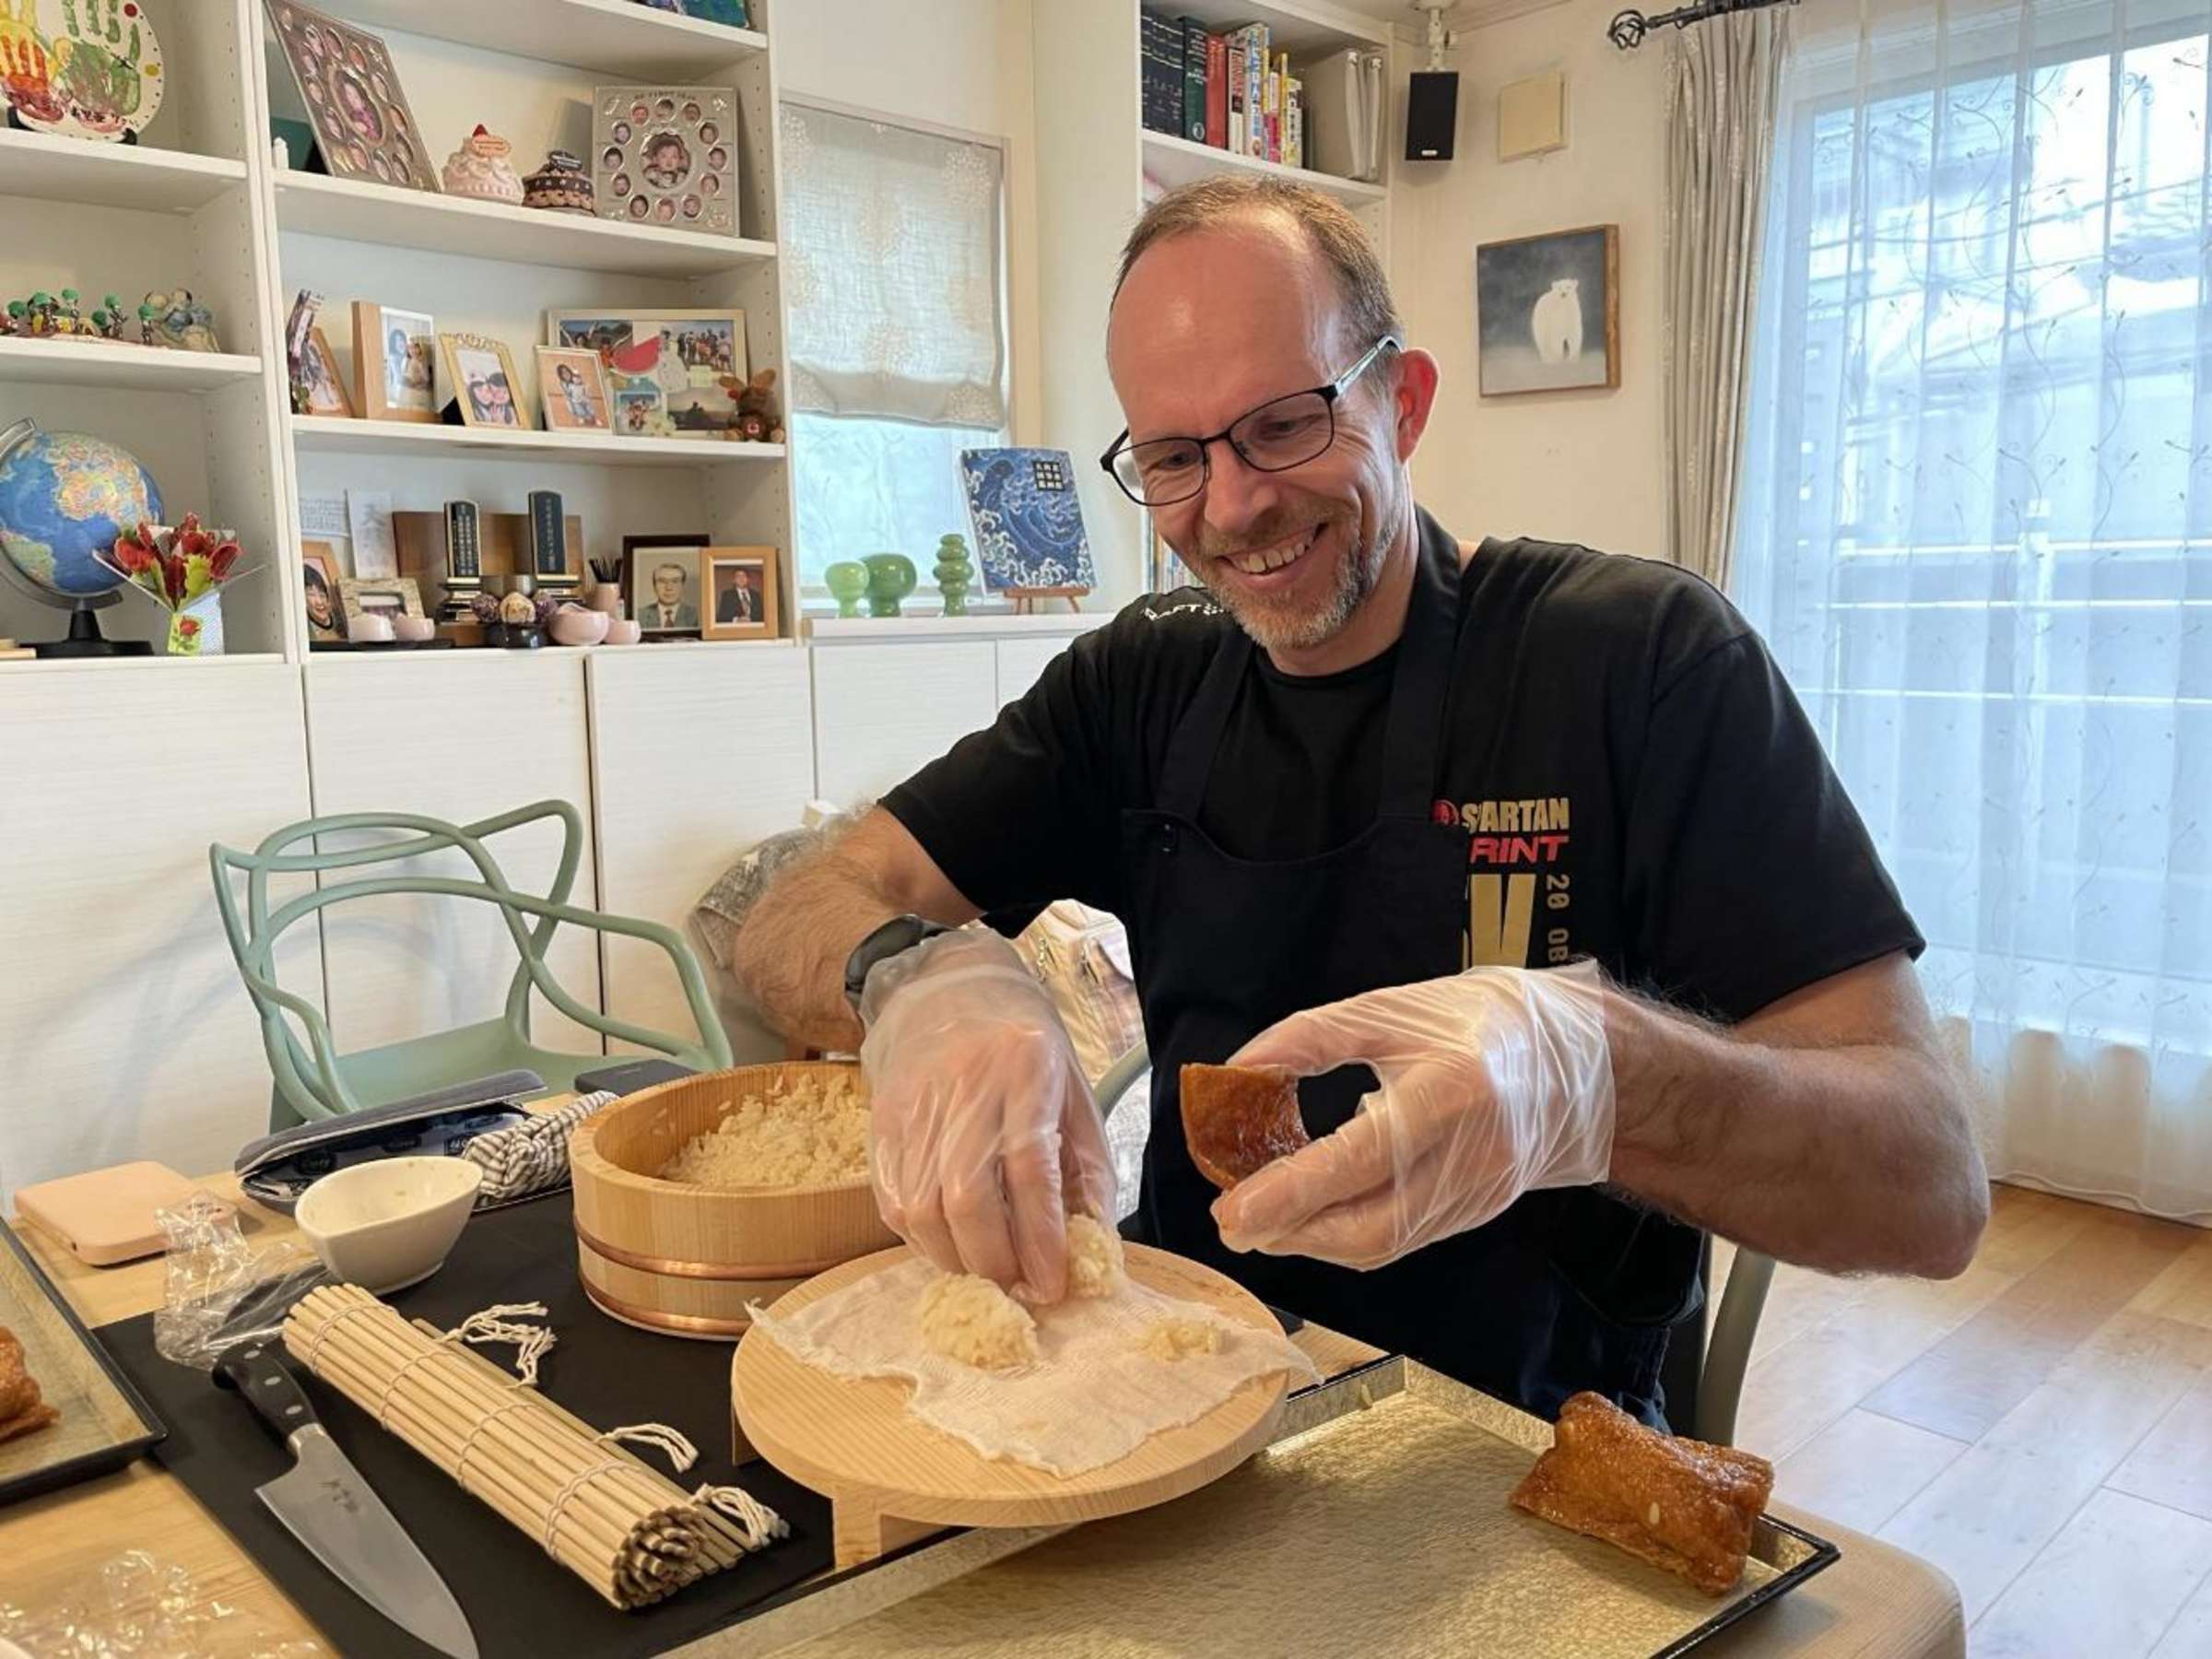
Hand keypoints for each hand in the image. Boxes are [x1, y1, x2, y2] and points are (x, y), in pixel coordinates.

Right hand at [859, 928, 1116, 1301]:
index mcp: (1025, 1067)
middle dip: (995, 1261)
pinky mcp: (881, 1124)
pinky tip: (951, 1247)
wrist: (945, 987)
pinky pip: (893, 1201)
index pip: (1029, 1167)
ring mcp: (914, 1105)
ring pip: (922, 1207)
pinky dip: (922, 1241)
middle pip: (967, 1196)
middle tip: (1020, 1289)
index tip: (1054, 1284)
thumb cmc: (1023, 1047)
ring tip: (989, 1273)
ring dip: (957, 1260)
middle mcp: (964, 1085)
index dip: (1040, 1236)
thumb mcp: (1073, 1093)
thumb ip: (1087, 1171)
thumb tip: (1093, 1250)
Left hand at [1209, 963, 1615, 1269]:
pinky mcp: (1478, 1213)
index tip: (1233, 1209)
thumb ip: (1310, 1037)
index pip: (1358, 1160)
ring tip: (1262, 1221)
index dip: (1291, 1192)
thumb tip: (1237, 1070)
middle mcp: (1469, 1156)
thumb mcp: (1391, 1009)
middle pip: (1369, 1226)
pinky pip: (1402, 1237)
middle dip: (1292, 1234)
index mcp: (1449, 1092)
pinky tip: (1314, 1216)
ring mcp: (1478, 1194)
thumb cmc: (1477, 1022)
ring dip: (1314, 1241)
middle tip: (1232, 1221)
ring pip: (1382, 1243)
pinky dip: (1348, 1234)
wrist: (1576, 1059)